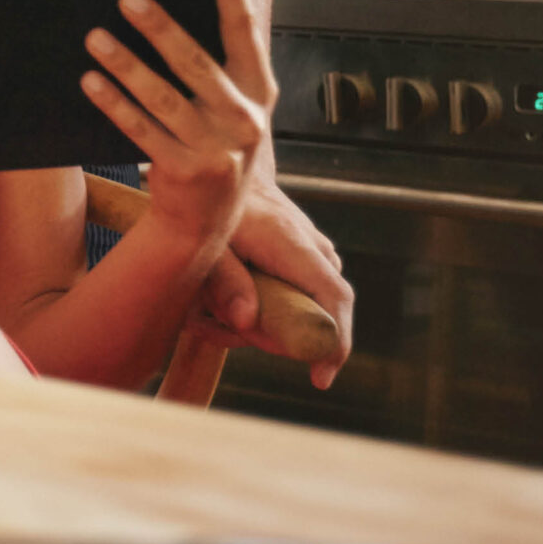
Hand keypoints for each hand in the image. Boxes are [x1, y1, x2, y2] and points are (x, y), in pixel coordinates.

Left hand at [78, 0, 273, 255]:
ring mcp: (215, 148)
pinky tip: (90, 80)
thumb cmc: (215, 148)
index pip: (246, 33)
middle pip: (196, 63)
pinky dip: (114, 103)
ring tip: (94, 37)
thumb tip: (187, 0)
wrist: (207, 223)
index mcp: (258, 94)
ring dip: (125, 64)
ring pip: (162, 97)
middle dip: (161, 27)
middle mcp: (243, 119)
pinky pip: (140, 129)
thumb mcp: (234, 107)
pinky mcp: (183, 171)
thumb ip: (222, 64)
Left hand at [189, 181, 356, 388]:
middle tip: (225, 328)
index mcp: (294, 245)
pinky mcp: (306, 254)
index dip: (334, 342)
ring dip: (261, 319)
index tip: (321, 377)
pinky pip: (295, 292)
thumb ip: (224, 282)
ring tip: (208, 308)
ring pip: (303, 304)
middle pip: (320, 311)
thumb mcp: (208, 243)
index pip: (333, 299)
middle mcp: (315, 249)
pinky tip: (218, 301)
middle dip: (276, 335)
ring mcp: (315, 250)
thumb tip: (245, 322)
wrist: (229, 166)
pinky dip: (263, 304)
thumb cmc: (215, 204)